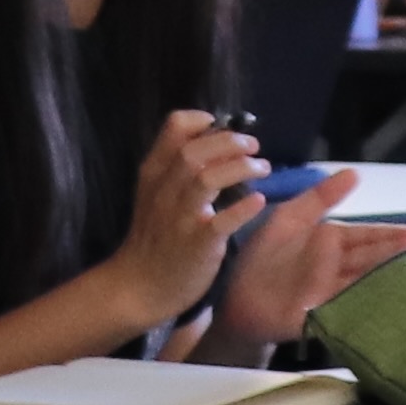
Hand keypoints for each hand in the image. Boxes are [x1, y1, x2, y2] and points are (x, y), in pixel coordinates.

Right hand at [109, 109, 266, 328]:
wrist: (141, 284)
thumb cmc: (155, 236)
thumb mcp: (155, 193)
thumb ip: (176, 167)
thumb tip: (213, 141)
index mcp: (153, 171)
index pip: (173, 127)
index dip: (203, 120)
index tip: (224, 125)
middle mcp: (163, 189)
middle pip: (194, 151)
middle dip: (230, 142)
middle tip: (254, 147)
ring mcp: (179, 216)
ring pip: (206, 179)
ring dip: (240, 168)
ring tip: (263, 169)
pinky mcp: (196, 244)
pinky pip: (221, 221)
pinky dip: (243, 208)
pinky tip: (258, 202)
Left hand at [208, 166, 405, 353]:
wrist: (240, 297)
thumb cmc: (265, 257)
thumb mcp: (291, 218)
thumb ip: (320, 197)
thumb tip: (355, 172)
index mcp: (332, 243)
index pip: (366, 237)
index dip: (391, 236)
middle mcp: (339, 268)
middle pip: (371, 260)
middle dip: (396, 256)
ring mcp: (333, 293)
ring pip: (365, 283)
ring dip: (387, 280)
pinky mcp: (323, 315)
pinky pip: (346, 308)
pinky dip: (364, 305)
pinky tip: (385, 302)